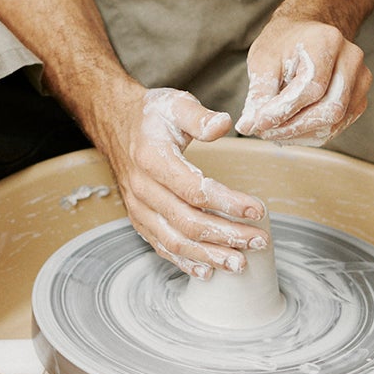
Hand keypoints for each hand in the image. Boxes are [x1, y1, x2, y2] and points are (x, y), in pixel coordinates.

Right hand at [90, 85, 268, 278]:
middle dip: (227, 236)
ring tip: (240, 263)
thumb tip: (224, 124)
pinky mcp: (138, 219)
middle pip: (188, 222)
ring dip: (209, 255)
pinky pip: (161, 246)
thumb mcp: (175, 103)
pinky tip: (207, 270)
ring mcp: (138, 207)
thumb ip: (199, 116)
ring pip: (175, 241)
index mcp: (153, 158)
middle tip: (259, 241)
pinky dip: (184, 261)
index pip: (195, 190)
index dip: (228, 203)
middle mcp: (142, 188)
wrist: (114, 124)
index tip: (258, 209)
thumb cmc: (150, 115)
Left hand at [234, 16, 369, 145]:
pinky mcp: (360, 95)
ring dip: (303, 133)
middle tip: (265, 132)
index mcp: (327, 41)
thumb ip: (259, 93)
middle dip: (294, 126)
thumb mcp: (263, 60)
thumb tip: (249, 126)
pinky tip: (293, 129)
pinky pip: (341, 123)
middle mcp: (351, 58)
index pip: (311, 87)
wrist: (305, 34)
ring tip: (275, 131)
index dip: (284, 110)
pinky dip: (315, 132)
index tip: (259, 123)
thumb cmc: (283, 43)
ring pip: (336, 120)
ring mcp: (360, 77)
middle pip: (329, 108)